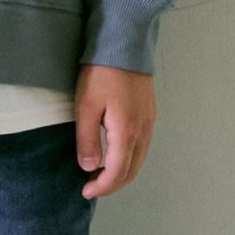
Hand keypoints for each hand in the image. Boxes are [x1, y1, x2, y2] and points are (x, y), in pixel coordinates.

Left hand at [75, 64, 154, 198]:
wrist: (125, 42)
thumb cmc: (101, 73)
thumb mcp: (86, 106)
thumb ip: (87, 139)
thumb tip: (90, 168)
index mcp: (127, 131)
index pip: (118, 172)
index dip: (102, 187)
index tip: (85, 191)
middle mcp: (143, 130)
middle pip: (132, 170)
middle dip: (113, 184)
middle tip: (91, 187)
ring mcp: (149, 122)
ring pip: (139, 159)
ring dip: (122, 173)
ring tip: (100, 175)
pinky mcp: (149, 113)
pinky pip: (142, 147)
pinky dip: (129, 159)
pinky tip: (115, 156)